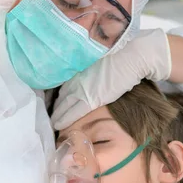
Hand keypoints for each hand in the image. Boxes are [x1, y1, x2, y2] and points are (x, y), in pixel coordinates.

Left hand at [52, 29, 171, 129]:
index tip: (55, 104)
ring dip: (57, 114)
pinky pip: (72, 112)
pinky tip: (57, 126)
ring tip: (53, 123)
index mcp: (78, 68)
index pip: (62, 86)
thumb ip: (90, 71)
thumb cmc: (121, 56)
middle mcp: (76, 78)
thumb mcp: (99, 61)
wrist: (132, 56)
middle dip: (55, 107)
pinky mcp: (90, 99)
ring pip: (62, 105)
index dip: (58, 97)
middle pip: (60, 96)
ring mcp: (81, 89)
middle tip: (51, 116)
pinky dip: (64, 120)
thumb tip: (91, 77)